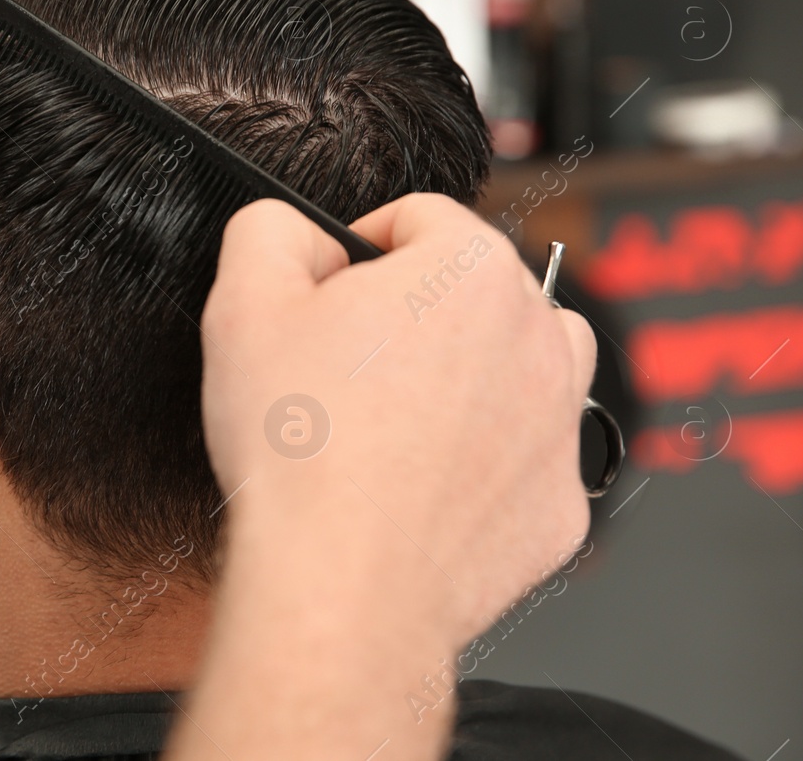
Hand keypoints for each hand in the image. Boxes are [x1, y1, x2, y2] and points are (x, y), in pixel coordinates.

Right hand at [200, 195, 593, 645]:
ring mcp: (559, 425)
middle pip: (474, 288)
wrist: (340, 586)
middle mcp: (539, 336)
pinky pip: (523, 458)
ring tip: (398, 414)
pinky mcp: (558, 505)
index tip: (325, 298)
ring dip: (469, 372)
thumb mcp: (243, 299)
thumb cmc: (299, 450)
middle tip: (344, 366)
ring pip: (522, 363)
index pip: (416, 217)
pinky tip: (418, 484)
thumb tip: (296, 233)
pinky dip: (481, 461)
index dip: (354, 251)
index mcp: (471, 269)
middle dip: (412, 313)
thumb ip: (270, 229)